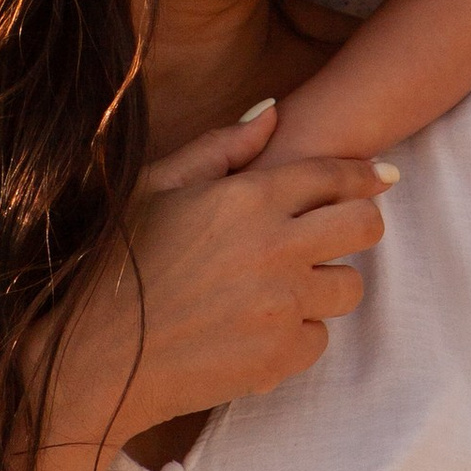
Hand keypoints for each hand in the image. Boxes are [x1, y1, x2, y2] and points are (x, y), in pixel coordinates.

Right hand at [52, 110, 389, 449]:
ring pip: (349, 287)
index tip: (380, 178)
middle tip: (342, 231)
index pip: (334, 175)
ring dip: (326, 284)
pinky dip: (295, 334)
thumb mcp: (156, 188)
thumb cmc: (114, 265)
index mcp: (248, 197)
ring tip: (283, 287)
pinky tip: (255, 329)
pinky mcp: (279, 357)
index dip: (363, 175)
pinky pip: (319, 339)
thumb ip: (222, 147)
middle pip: (365, 225)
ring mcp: (282, 305)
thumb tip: (272, 111)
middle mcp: (276, 247)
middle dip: (361, 222)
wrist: (91, 360)